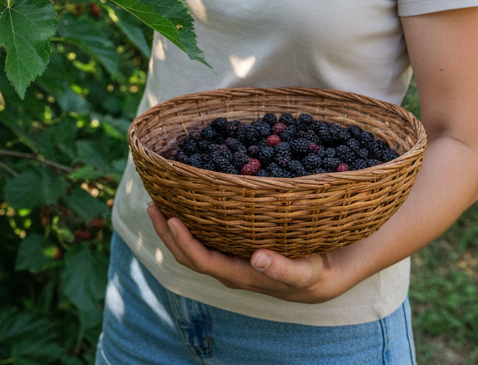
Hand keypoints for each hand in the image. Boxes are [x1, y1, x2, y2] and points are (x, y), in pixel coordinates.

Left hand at [146, 202, 360, 303]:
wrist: (324, 277)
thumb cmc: (313, 273)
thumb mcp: (304, 272)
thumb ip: (282, 268)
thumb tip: (257, 259)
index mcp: (239, 275)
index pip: (201, 260)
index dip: (183, 241)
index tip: (171, 218)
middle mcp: (229, 266)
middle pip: (188, 253)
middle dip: (168, 231)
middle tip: (153, 203)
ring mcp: (230, 256)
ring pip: (194, 244)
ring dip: (174, 226)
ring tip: (161, 201)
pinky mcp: (237, 245)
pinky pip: (207, 235)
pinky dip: (193, 220)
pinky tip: (190, 201)